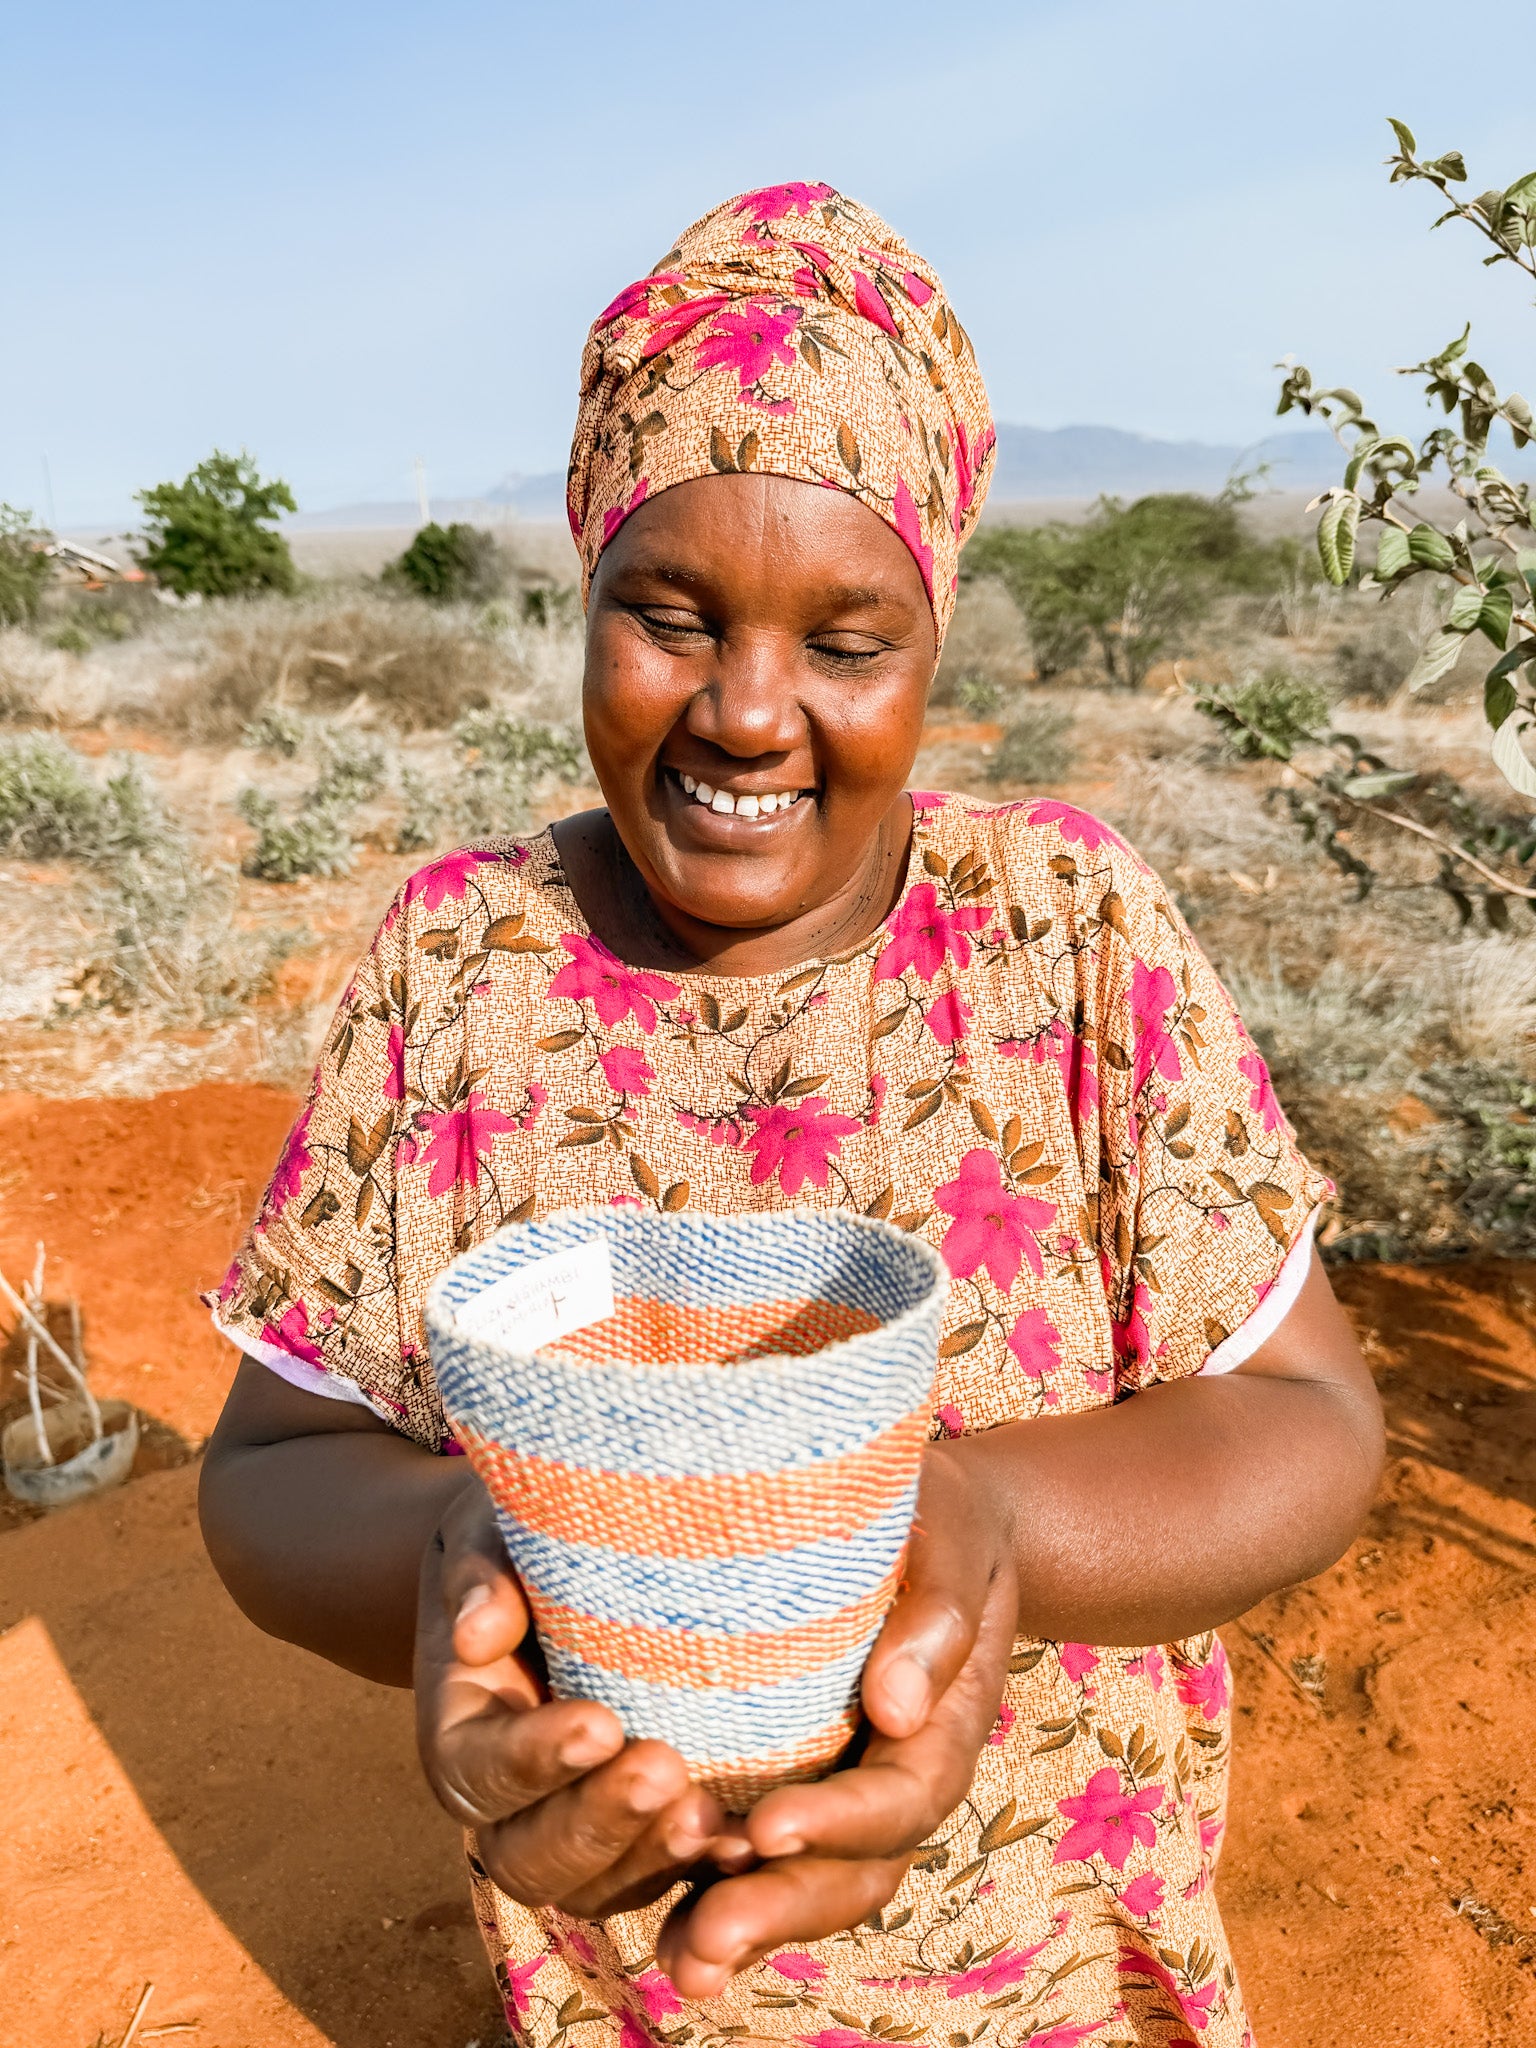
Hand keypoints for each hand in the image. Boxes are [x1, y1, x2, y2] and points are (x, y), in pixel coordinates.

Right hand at [414, 1479, 750, 1916]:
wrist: (553, 1566)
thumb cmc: (517, 1540)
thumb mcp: (487, 1536)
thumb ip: (479, 1575)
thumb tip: (476, 1633)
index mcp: (461, 1731)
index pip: (478, 1771)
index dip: (533, 1760)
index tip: (602, 1724)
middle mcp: (506, 1802)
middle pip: (528, 1856)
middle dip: (598, 1823)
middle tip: (667, 1772)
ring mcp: (570, 1828)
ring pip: (592, 1888)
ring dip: (651, 1860)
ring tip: (714, 1820)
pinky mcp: (634, 1837)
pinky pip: (656, 1879)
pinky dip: (698, 1872)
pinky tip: (748, 1841)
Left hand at [656, 1440, 1017, 1998]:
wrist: (928, 1527)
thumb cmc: (939, 1524)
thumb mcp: (952, 1542)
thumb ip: (936, 1617)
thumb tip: (896, 1708)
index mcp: (942, 1727)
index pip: (901, 1796)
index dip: (840, 1820)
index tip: (769, 1826)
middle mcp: (895, 1782)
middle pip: (853, 1874)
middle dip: (781, 1907)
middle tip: (708, 1931)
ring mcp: (843, 1800)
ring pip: (808, 1891)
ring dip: (748, 1929)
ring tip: (682, 1960)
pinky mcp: (792, 1793)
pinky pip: (764, 1869)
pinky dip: (721, 1908)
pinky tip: (667, 1942)